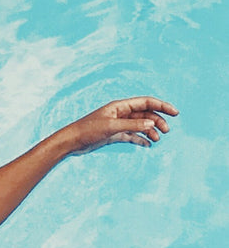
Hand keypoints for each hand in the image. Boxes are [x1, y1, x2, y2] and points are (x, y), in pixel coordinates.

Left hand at [61, 96, 178, 155]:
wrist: (71, 141)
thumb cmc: (88, 130)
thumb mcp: (111, 127)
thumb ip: (132, 125)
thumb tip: (152, 125)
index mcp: (120, 106)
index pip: (146, 102)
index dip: (162, 106)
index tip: (175, 113)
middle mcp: (120, 113)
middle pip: (145, 114)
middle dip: (157, 121)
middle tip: (166, 131)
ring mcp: (118, 124)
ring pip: (140, 125)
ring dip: (150, 131)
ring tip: (157, 139)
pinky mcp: (114, 135)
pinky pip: (132, 135)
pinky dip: (140, 139)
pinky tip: (148, 144)